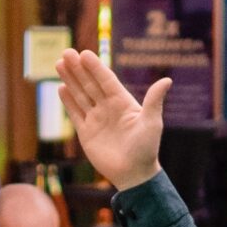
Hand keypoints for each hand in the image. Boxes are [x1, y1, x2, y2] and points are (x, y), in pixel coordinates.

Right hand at [56, 50, 169, 191]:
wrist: (134, 174)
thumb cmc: (146, 149)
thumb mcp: (152, 123)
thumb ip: (154, 101)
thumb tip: (167, 81)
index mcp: (123, 102)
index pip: (106, 80)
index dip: (95, 67)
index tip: (84, 54)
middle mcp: (108, 107)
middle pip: (90, 84)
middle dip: (78, 69)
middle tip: (66, 52)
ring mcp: (96, 119)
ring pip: (80, 95)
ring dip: (70, 80)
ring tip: (59, 63)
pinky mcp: (86, 132)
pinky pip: (75, 113)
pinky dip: (68, 101)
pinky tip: (61, 87)